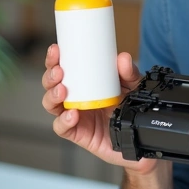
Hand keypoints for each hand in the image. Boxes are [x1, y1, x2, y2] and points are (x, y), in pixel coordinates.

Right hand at [41, 44, 156, 174]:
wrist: (139, 138)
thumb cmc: (130, 109)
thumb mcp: (133, 87)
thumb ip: (129, 73)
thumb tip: (123, 58)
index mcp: (82, 83)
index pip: (62, 68)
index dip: (54, 59)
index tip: (56, 50)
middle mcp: (74, 98)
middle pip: (51, 85)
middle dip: (50, 76)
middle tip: (59, 71)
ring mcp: (74, 116)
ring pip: (51, 105)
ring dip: (52, 96)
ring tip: (62, 90)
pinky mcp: (77, 134)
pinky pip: (62, 128)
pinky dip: (63, 121)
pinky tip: (72, 115)